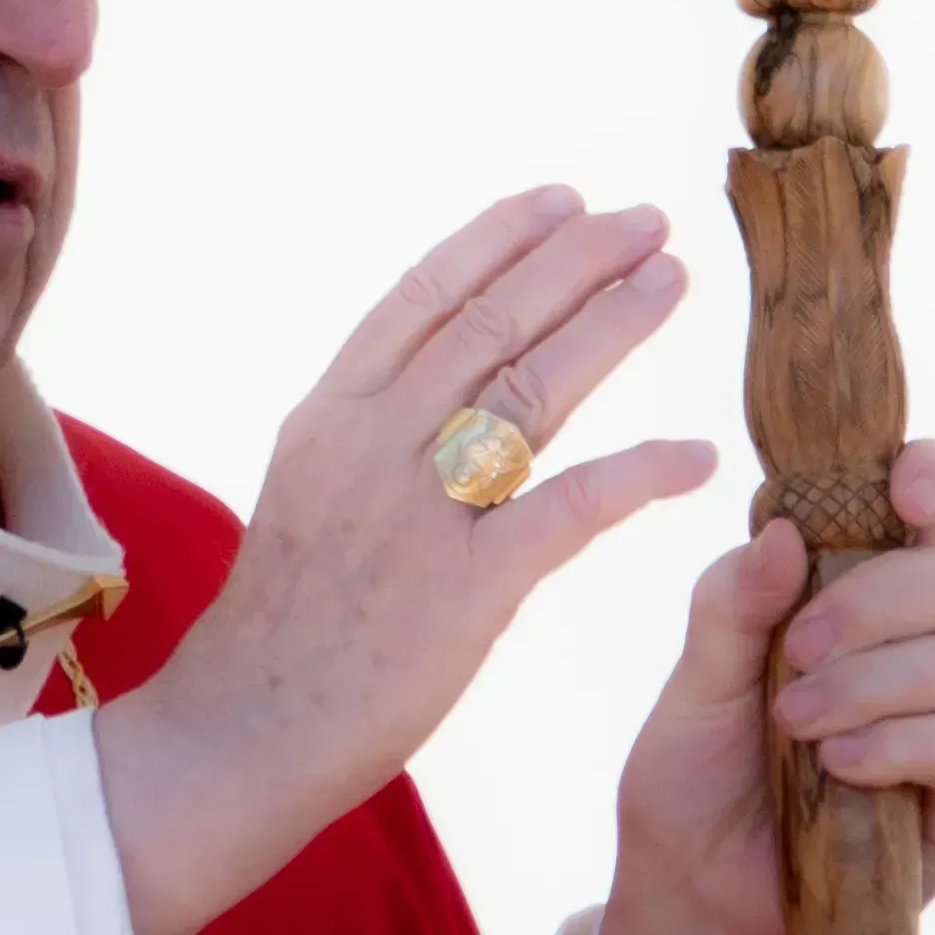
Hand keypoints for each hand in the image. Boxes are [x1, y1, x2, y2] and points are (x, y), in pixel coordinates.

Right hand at [96, 188, 717, 934]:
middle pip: (490, 322)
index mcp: (330, 418)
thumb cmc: (279, 632)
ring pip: (533, 386)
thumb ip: (369, 442)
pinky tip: (696, 457)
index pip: (422, 297)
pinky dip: (641, 474)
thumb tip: (435, 395)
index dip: (499, 240)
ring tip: (673, 281)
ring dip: (613, 324)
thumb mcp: (306, 500)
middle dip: (577, 260)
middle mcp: (372, 444)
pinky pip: (570, 508)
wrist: (238, 733)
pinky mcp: (465, 588)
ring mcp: (418, 512)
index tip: (561, 201)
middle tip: (647, 221)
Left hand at [594, 439, 934, 934]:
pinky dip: (899, 744)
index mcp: (847, 597)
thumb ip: (731, 609)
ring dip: (874, 683)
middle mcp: (908, 649)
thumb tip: (779, 531)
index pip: (918, 512)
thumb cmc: (695, 787)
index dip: (931, 478)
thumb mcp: (692, 689)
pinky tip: (838, 766)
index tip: (906, 487)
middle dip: (877, 601)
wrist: (694, 905)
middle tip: (797, 649)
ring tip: (795, 725)